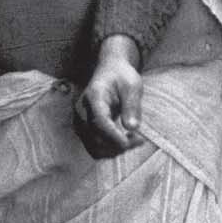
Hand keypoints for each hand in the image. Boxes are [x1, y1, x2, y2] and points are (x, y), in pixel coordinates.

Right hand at [74, 36, 143, 157]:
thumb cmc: (122, 76)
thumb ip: (132, 105)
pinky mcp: (83, 131)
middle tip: (140, 139)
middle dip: (118, 145)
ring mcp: (80, 123)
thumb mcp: (132, 84)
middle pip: (96, 138)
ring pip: (94, 148)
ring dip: (115, 150)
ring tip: (135, 141)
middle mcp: (82, 112)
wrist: (109, 72)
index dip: (114, 135)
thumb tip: (133, 127)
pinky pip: (94, 148)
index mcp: (93, 97)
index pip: (100, 122)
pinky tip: (125, 142)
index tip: (130, 141)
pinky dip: (110, 150)